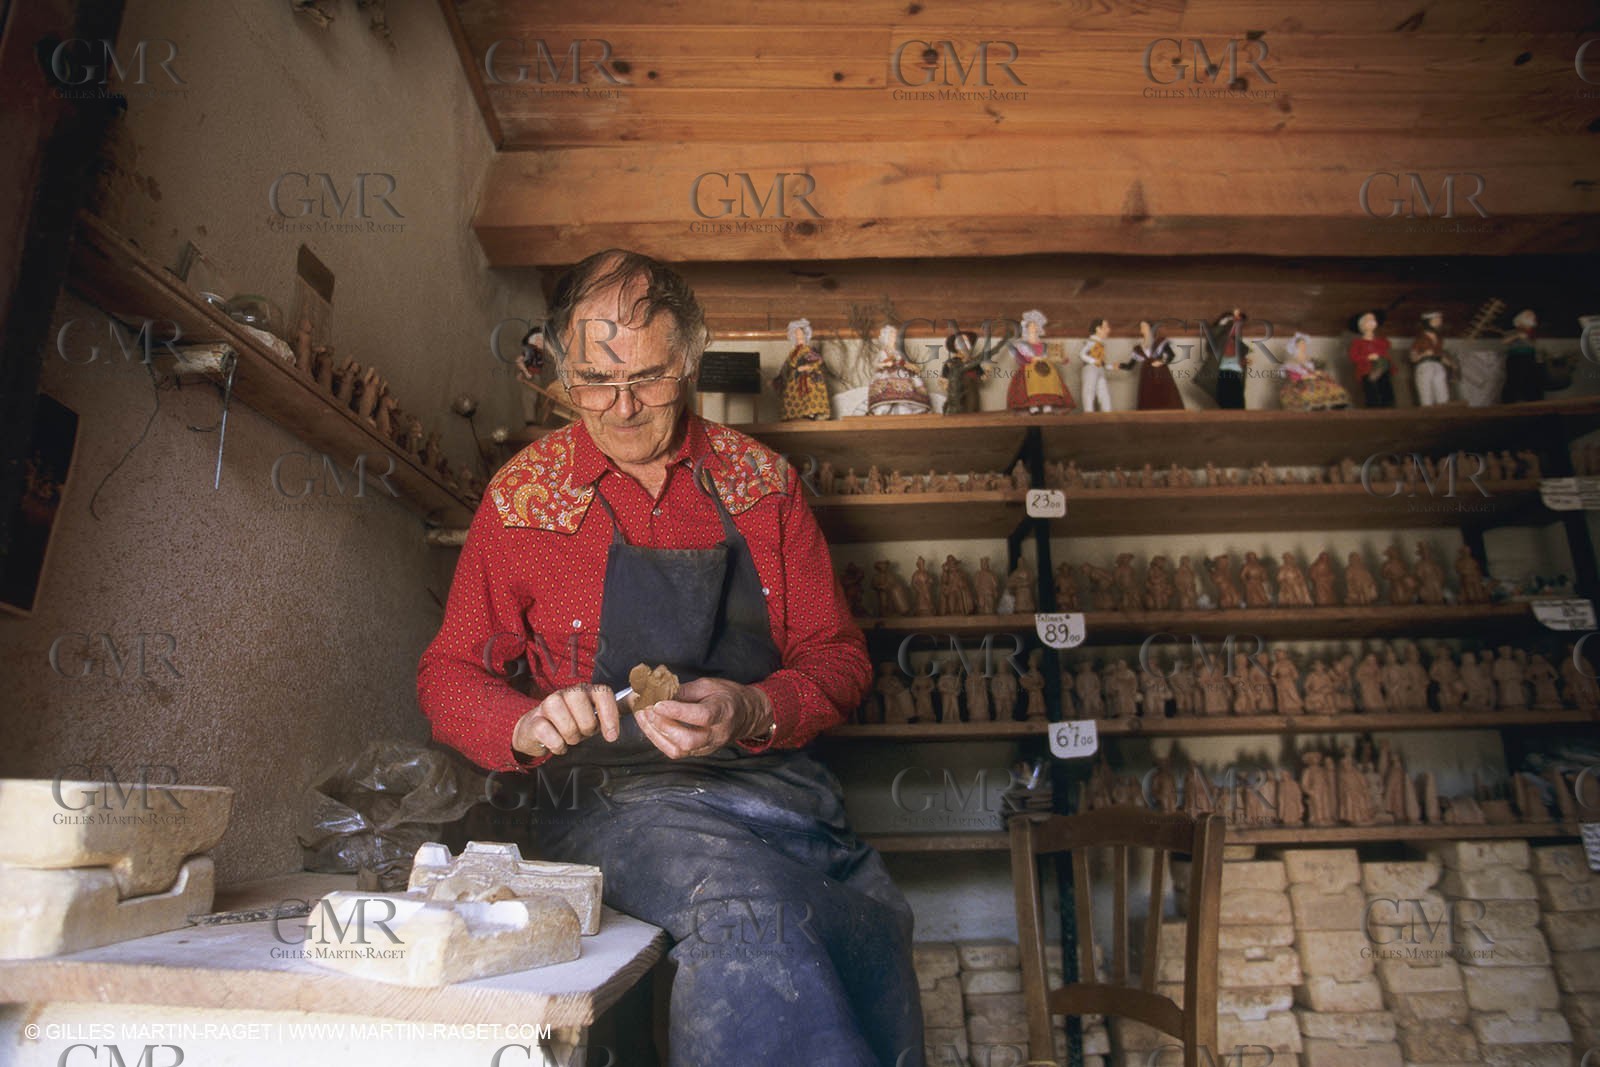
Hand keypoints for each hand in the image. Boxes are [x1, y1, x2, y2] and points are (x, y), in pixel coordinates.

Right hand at [512, 684, 623, 757]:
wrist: (538, 729)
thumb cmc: (573, 721)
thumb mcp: (597, 715)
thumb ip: (618, 707)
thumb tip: (643, 698)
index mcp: (586, 690)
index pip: (603, 693)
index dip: (609, 716)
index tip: (611, 737)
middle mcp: (567, 693)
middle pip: (583, 709)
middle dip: (586, 728)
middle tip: (583, 733)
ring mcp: (549, 704)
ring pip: (566, 722)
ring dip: (571, 737)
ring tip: (570, 738)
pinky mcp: (534, 720)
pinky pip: (549, 735)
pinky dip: (557, 745)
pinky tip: (557, 744)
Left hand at [635, 677, 772, 758]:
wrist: (746, 715)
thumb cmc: (727, 696)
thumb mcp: (709, 685)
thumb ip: (685, 690)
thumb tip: (660, 692)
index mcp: (723, 712)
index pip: (701, 716)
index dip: (678, 711)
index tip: (658, 703)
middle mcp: (717, 734)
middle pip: (688, 740)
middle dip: (663, 725)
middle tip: (647, 709)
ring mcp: (708, 746)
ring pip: (679, 750)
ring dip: (656, 734)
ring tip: (642, 716)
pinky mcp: (699, 752)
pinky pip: (676, 752)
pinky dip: (659, 739)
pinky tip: (650, 726)